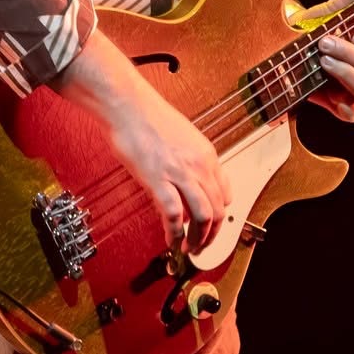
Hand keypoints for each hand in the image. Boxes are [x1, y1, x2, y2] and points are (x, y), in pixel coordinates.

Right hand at [55, 33, 231, 253]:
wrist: (128, 104)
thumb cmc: (149, 117)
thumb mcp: (182, 137)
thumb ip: (191, 160)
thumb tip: (191, 182)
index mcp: (206, 154)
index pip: (225, 194)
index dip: (220, 217)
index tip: (212, 227)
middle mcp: (198, 165)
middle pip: (217, 209)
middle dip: (211, 234)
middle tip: (201, 245)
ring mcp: (179, 173)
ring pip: (202, 216)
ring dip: (198, 239)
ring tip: (189, 249)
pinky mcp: (158, 179)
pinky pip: (173, 215)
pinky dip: (174, 234)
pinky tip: (170, 242)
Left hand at [292, 0, 353, 122]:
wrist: (284, 52)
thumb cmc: (319, 28)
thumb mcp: (338, 7)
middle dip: (352, 54)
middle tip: (325, 41)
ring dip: (343, 72)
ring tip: (319, 57)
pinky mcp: (338, 104)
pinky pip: (353, 115)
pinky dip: (344, 107)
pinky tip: (326, 92)